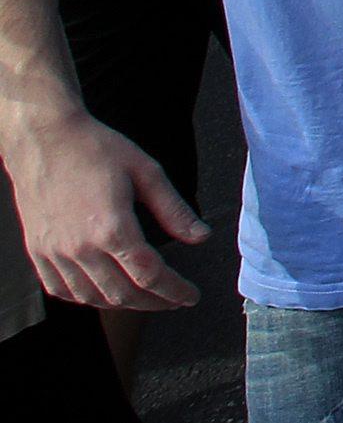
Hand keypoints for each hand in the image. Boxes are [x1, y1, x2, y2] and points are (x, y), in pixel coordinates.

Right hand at [4, 109, 205, 309]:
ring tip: (147, 298)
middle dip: (155, 303)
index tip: (191, 296)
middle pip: (122, 294)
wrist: (45, 140)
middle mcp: (80, 248)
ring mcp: (55, 253)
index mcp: (111, 228)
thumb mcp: (147, 171)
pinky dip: (86, 298)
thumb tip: (202, 237)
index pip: (150, 275)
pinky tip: (103, 292)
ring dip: (123, 304)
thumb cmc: (98, 150)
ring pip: (92, 298)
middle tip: (175, 300)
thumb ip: (174, 210)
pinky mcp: (38, 252)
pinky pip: (61, 289)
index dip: (174, 291)